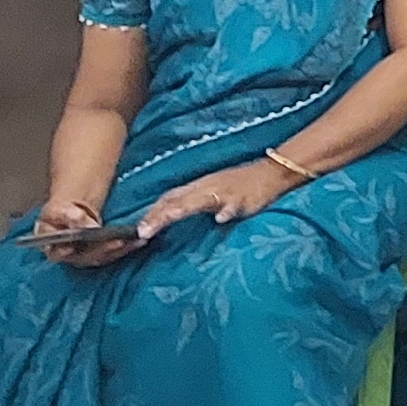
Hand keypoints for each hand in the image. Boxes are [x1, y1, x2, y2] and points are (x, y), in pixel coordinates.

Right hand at [28, 197, 135, 268]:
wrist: (72, 211)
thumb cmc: (61, 212)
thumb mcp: (60, 209)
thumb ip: (71, 217)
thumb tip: (89, 227)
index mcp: (52, 247)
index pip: (56, 253)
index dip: (64, 252)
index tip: (74, 247)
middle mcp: (69, 257)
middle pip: (85, 257)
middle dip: (103, 249)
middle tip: (118, 241)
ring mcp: (85, 257)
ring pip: (102, 257)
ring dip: (119, 250)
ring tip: (134, 241)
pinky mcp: (100, 254)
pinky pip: (114, 254)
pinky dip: (126, 248)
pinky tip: (138, 241)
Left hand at [134, 161, 293, 241]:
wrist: (271, 173)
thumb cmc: (238, 185)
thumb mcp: (210, 190)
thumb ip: (189, 201)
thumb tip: (163, 214)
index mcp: (197, 187)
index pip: (168, 198)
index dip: (151, 213)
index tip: (136, 230)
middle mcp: (206, 187)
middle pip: (178, 200)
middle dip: (159, 216)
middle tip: (142, 232)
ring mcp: (225, 192)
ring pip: (200, 200)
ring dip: (183, 209)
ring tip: (168, 218)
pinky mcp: (244, 198)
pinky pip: (234, 204)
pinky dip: (227, 211)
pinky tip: (221, 218)